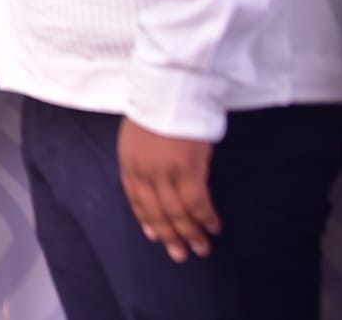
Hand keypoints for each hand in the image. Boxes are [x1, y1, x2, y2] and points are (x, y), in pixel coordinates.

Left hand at [117, 117, 220, 261]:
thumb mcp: (140, 133)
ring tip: (201, 248)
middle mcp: (143, 170)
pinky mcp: (187, 168)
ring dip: (190, 233)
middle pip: (155, 211)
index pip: (134, 198)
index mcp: (129, 160)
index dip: (146, 219)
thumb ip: (145, 158)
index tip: (154, 235)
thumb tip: (160, 180)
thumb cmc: (158, 104)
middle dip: (169, 235)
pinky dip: (204, 217)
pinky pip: (196, 202)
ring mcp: (164, 171)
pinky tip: (212, 226)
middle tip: (180, 254)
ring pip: (176, 211)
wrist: (168, 87)